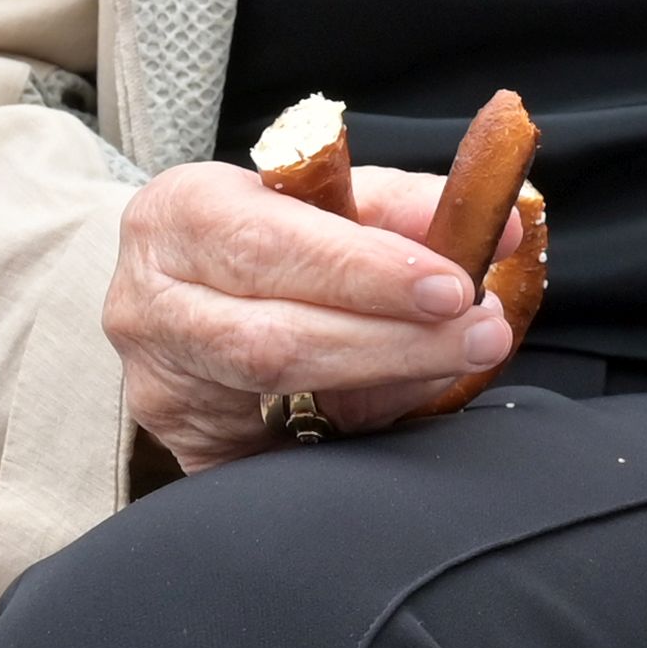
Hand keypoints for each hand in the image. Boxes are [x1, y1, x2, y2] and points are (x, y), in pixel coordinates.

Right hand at [108, 162, 518, 469]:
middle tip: (481, 332)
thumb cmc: (275, 232)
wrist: (192, 290)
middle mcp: (148, 301)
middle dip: (391, 338)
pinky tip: (405, 398)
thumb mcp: (328, 199)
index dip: (362, 270)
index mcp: (177, 214)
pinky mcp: (182, 444)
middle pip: (272, 335)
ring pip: (273, 391)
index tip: (451, 286)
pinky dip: (353, 423)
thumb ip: (407, 207)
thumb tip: (498, 228)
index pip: (268, 244)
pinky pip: (276, 448)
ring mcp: (157, 382)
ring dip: (385, 375)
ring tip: (462, 354)